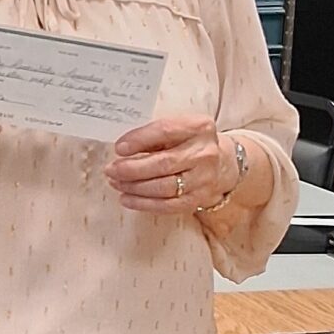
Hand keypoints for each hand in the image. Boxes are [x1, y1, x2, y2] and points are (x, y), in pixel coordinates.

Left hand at [105, 115, 237, 213]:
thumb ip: (154, 134)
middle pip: (163, 164)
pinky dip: (144, 203)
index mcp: (199, 127)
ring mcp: (204, 179)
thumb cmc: (189, 142)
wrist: (222, 163)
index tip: (119, 148)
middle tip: (111, 170)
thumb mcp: (178, 128)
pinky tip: (127, 199)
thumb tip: (122, 148)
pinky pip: (168, 205)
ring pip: (164, 187)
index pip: (166, 131)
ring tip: (116, 183)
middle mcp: (205, 153)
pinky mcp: (199, 198)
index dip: (139, 140)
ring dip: (134, 187)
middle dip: (132, 169)